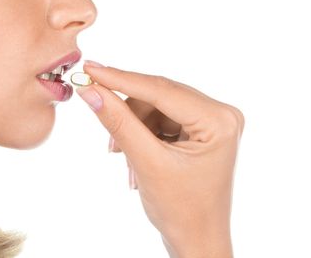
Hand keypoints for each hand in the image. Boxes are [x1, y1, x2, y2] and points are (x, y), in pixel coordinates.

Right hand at [75, 61, 243, 257]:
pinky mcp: (200, 130)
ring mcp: (212, 122)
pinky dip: (141, 134)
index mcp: (219, 120)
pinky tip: (134, 158)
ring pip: (156, 107)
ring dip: (132, 127)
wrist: (196, 241)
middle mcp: (221, 114)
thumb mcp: (146, 162)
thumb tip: (91, 91)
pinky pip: (161, 119)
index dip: (120, 79)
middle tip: (92, 100)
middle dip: (126, 109)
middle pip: (158, 95)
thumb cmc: (181, 210)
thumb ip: (118, 123)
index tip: (90, 69)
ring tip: (121, 155)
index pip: (160, 90)